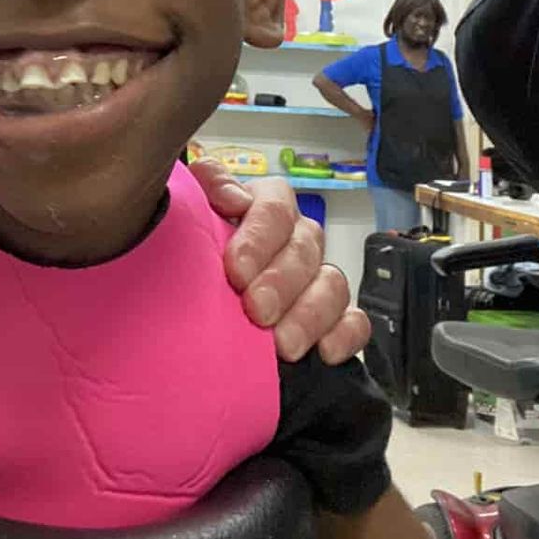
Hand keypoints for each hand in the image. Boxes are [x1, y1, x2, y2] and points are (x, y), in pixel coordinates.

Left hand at [190, 161, 369, 365]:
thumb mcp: (187, 209)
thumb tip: (235, 198)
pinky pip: (353, 321)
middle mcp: (295, 237)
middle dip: (281, 282)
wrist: (185, 306)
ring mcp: (316, 276)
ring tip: (284, 345)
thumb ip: (205, 186)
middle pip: (305, 248)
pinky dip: (344, 335)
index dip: (259, 237)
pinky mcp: (331, 317)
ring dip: (310, 315)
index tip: (236, 271)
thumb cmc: (188, 253)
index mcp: (263, 204)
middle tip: (257, 311)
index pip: (275, 206)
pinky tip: (324, 352)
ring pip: (333, 284)